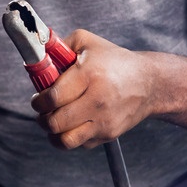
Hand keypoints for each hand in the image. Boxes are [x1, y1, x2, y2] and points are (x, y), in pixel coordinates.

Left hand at [31, 30, 155, 148]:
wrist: (150, 83)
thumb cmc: (114, 61)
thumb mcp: (87, 43)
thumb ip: (58, 46)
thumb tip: (36, 54)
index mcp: (89, 75)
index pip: (52, 98)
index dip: (38, 101)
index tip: (38, 98)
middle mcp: (97, 100)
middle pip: (54, 122)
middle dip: (42, 117)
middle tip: (43, 110)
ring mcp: (104, 120)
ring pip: (65, 141)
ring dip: (52, 133)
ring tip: (54, 121)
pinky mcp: (109, 134)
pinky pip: (80, 144)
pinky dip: (70, 137)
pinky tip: (73, 123)